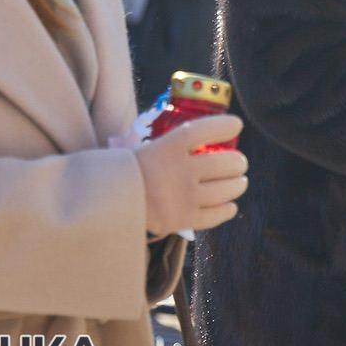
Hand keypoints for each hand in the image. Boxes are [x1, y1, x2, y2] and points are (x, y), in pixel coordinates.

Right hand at [134, 115, 248, 235]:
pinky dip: (228, 209)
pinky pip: (216, 215)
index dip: (224, 126)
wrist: (106, 205)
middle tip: (239, 163)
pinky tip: (229, 205)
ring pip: (226, 190)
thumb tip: (216, 133)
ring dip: (238, 185)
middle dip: (238, 163)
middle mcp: (177, 171)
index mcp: (166, 147)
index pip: (204, 130)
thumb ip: (179, 143)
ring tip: (239, 182)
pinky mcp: (182, 220)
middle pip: (226, 164)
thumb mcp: (151, 148)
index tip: (236, 125)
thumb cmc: (133, 172)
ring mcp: (181, 198)